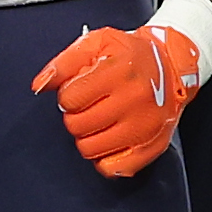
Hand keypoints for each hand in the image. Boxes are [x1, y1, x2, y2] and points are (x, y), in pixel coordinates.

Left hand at [33, 24, 201, 178]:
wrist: (172, 65)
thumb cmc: (130, 53)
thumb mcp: (96, 42)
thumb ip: (64, 62)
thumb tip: (39, 85)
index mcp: (119, 71)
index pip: (70, 99)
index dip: (68, 96)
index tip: (78, 91)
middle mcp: (134, 100)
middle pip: (78, 126)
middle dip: (74, 116)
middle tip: (87, 106)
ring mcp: (145, 127)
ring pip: (91, 149)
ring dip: (86, 137)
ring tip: (97, 120)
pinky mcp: (152, 147)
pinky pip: (114, 168)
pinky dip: (104, 158)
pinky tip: (108, 139)